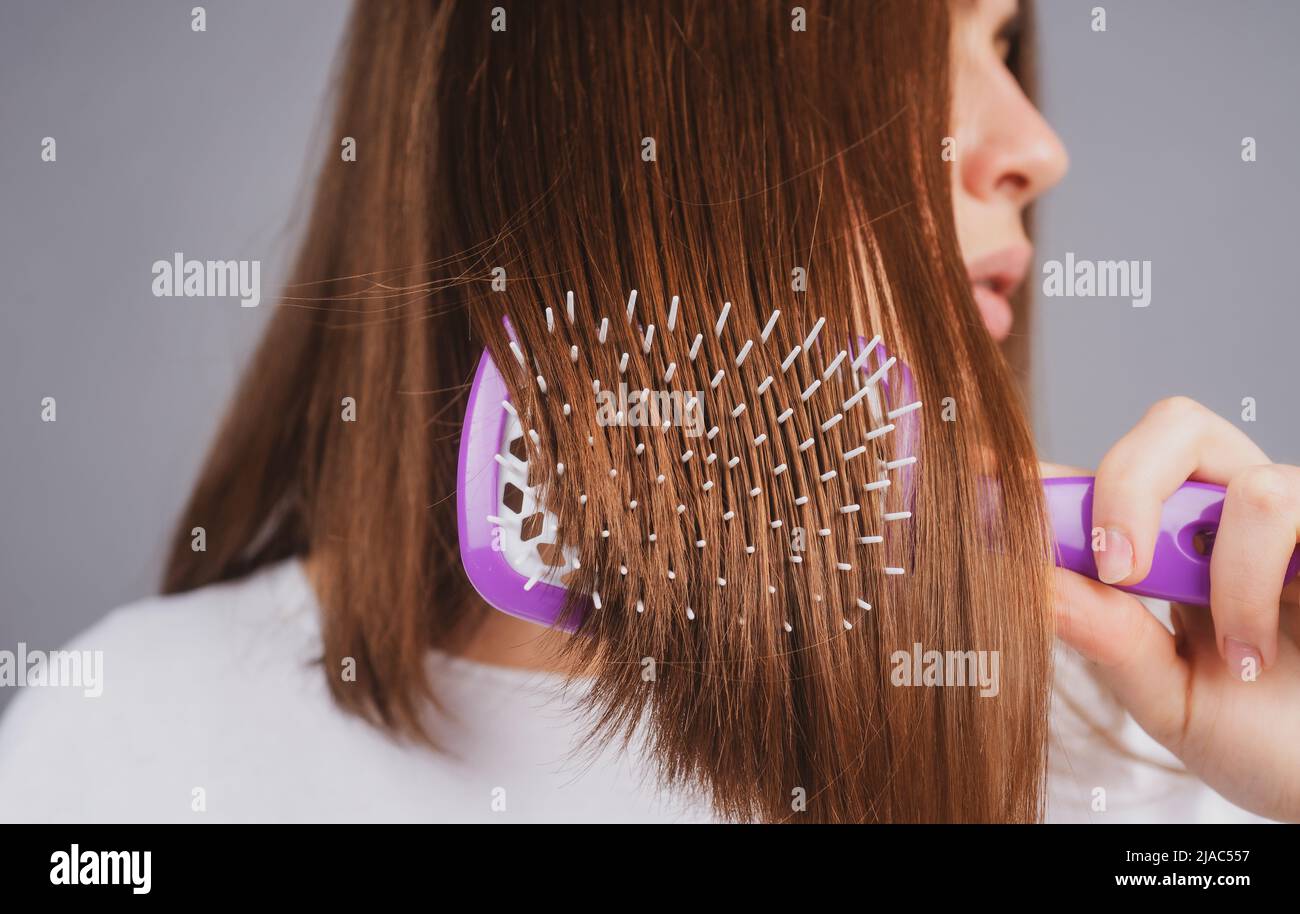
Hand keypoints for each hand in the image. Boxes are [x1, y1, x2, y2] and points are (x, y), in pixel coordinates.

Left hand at [1044, 396, 1299, 821]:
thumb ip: (1107, 638)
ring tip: (1227, 648)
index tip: (979, 483)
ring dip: (1216, 569)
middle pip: (1171, 427)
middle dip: (1123, 486)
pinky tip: (1256, 649)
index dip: (1042, 476)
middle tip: (1113, 567)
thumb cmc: (1265, 737)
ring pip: (1234, 469)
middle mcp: (1233, 515)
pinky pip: (1282, 506)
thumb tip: (1030, 580)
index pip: (1100, 483)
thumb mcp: (1168, 696)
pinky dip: (1251, 582)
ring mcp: (1290, 520)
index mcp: (1174, 544)